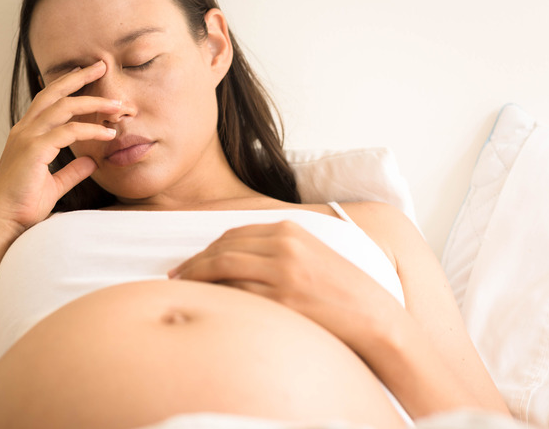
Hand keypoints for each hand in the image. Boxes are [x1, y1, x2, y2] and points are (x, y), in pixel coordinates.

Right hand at [0, 61, 121, 238]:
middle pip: (54, 92)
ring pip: (63, 107)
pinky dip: (90, 130)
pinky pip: (68, 132)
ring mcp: (27, 138)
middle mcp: (24, 130)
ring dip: (93, 103)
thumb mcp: (54, 185)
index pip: (49, 100)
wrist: (4, 223)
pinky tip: (108, 135)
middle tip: (102, 65)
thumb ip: (71, 171)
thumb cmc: (23, 205)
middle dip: (79, 76)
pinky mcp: (34, 150)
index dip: (69, 86)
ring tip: (117, 105)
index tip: (90, 76)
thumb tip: (92, 161)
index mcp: (26, 135)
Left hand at [168, 220, 403, 351]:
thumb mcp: (310, 256)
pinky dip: (215, 296)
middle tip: (175, 276)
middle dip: (193, 263)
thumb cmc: (340, 291)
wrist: (373, 318)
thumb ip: (275, 250)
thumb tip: (231, 259)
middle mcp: (284, 248)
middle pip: (223, 250)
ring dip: (196, 278)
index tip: (189, 261)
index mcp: (290, 231)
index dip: (206, 248)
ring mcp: (283, 274)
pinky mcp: (283, 301)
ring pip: (223, 269)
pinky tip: (206, 303)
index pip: (234, 234)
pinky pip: (236, 294)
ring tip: (182, 288)